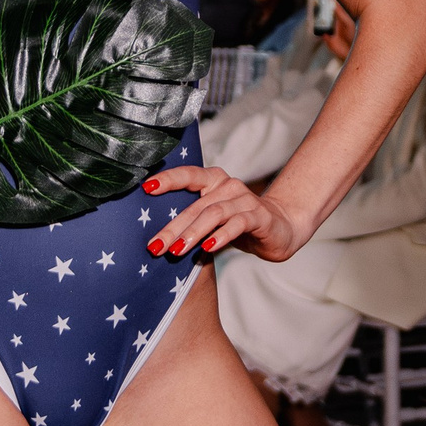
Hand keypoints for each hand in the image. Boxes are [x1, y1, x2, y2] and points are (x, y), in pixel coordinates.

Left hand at [140, 166, 297, 263]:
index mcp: (214, 181)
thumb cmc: (238, 224)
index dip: (168, 179)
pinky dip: (220, 236)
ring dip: (193, 233)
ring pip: (214, 214)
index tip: (146, 188)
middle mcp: (228, 186)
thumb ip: (192, 221)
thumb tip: (157, 238)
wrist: (280, 229)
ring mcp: (245, 199)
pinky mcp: (259, 216)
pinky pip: (237, 224)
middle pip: (196, 205)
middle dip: (173, 227)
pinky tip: (208, 248)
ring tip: (176, 250)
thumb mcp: (212, 220)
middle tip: (155, 246)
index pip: (188, 175)